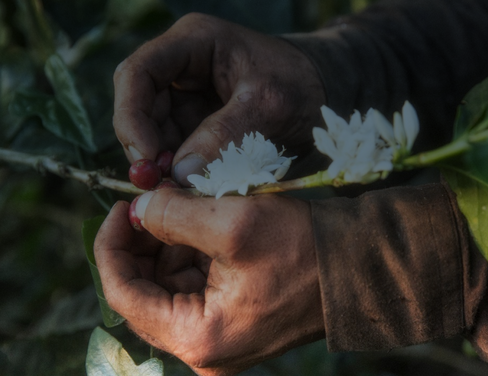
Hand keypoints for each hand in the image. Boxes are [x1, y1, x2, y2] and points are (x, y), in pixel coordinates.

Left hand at [94, 190, 324, 375]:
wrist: (361, 268)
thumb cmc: (305, 249)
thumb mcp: (234, 222)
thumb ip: (173, 215)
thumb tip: (138, 209)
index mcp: (199, 338)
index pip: (123, 295)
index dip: (112, 246)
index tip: (123, 206)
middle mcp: (205, 349)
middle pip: (145, 293)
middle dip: (143, 244)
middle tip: (150, 201)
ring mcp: (220, 338)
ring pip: (169, 288)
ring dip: (169, 246)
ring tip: (186, 208)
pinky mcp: (235, 322)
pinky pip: (196, 289)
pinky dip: (192, 255)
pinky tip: (206, 226)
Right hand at [113, 13, 325, 185]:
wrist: (327, 91)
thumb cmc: (301, 85)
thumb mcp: (268, 107)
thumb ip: (225, 136)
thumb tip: (180, 175)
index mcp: (193, 43)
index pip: (137, 74)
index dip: (131, 117)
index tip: (147, 159)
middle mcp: (182, 66)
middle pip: (139, 107)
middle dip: (146, 148)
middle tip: (162, 186)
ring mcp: (188, 95)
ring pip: (154, 133)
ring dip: (163, 164)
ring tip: (183, 190)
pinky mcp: (197, 121)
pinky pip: (176, 147)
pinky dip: (181, 169)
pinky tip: (193, 186)